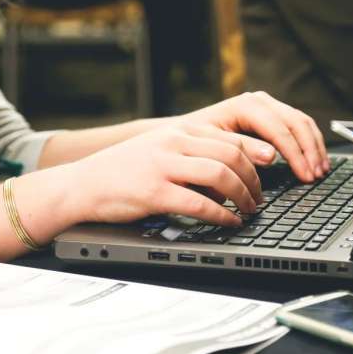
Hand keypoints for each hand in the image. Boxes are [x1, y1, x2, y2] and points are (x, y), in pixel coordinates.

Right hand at [67, 125, 262, 225]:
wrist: (82, 184)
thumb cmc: (123, 171)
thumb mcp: (159, 149)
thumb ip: (191, 153)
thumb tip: (229, 172)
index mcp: (178, 131)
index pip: (229, 137)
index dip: (255, 154)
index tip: (270, 168)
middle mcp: (173, 143)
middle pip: (231, 155)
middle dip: (253, 179)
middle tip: (259, 198)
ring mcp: (163, 166)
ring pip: (220, 175)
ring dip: (242, 196)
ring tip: (249, 210)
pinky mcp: (154, 192)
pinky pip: (199, 203)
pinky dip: (221, 215)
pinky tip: (229, 222)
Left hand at [175, 91, 329, 182]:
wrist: (182, 135)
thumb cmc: (193, 143)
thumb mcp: (213, 147)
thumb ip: (241, 150)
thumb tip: (271, 156)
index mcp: (245, 106)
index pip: (279, 128)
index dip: (295, 154)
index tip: (304, 175)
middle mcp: (259, 101)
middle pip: (296, 122)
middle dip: (309, 151)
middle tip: (315, 176)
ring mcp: (267, 106)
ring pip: (302, 122)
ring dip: (314, 148)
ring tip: (320, 171)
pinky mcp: (271, 115)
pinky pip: (299, 126)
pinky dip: (310, 144)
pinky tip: (315, 161)